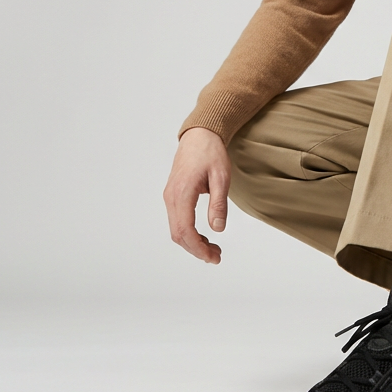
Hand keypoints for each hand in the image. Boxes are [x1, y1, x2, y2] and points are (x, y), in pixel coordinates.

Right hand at [162, 127, 231, 262]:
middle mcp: (171, 197)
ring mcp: (170, 196)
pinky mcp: (173, 195)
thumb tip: (218, 229)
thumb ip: (218, 203)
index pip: (185, 230)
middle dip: (196, 249)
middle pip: (178, 234)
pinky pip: (177, 220)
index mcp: (182, 193)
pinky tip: (203, 236)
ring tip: (213, 249)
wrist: (200, 135)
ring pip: (176, 229)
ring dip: (192, 243)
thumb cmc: (211, 152)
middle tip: (216, 256)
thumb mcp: (221, 177)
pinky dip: (188, 233)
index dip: (198, 248)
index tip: (213, 257)